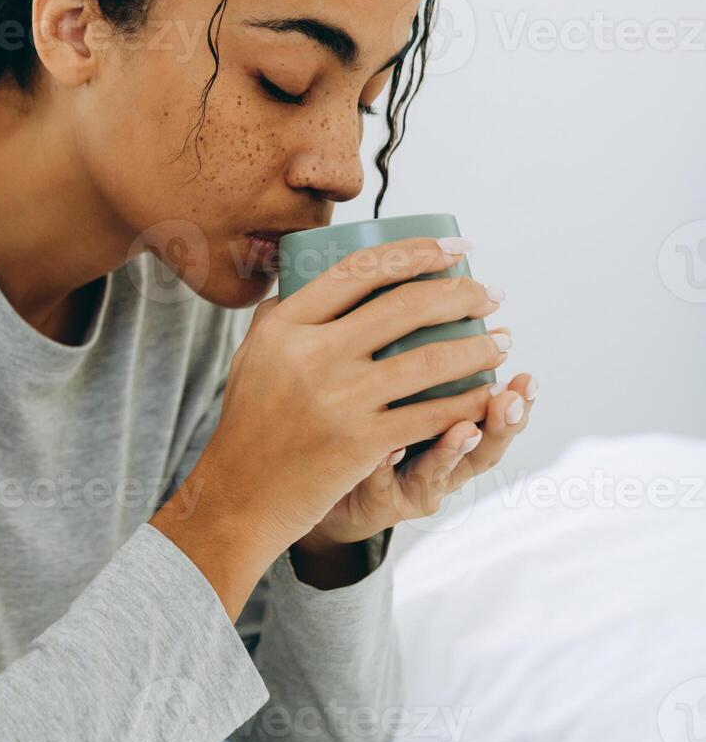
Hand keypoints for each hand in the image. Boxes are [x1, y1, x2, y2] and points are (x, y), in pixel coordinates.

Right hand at [188, 237, 507, 553]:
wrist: (241, 493)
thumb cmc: (250, 422)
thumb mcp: (251, 356)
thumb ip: (279, 317)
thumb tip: (307, 278)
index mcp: (286, 325)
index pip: (360, 270)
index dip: (418, 252)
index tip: (457, 248)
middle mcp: (312, 354)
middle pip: (405, 305)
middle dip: (463, 294)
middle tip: (490, 294)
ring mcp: (340, 398)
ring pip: (431, 359)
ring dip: (478, 346)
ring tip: (500, 339)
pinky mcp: (363, 442)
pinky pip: (432, 413)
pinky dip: (469, 401)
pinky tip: (488, 393)